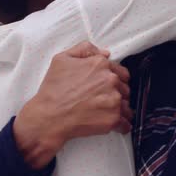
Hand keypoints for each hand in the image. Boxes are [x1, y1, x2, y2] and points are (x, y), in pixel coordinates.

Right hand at [13, 41, 131, 169]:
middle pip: (125, 88)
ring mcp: (114, 100)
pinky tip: (115, 125)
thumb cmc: (53, 89)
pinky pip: (126, 124)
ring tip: (106, 113)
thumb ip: (85, 49)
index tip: (107, 87)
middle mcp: (110, 80)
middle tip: (103, 100)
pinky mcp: (113, 118)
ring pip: (127, 105)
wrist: (49, 116)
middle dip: (117, 94)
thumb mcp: (62, 59)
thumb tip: (104, 53)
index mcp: (100, 64)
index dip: (114, 79)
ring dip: (120, 109)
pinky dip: (122, 126)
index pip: (121, 71)